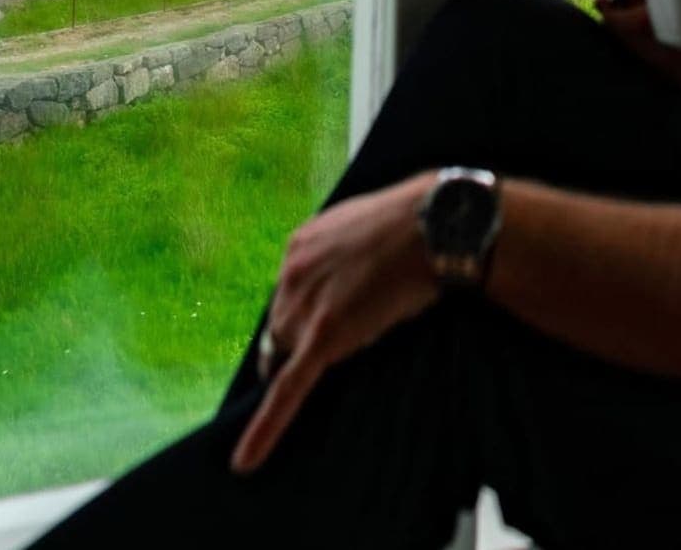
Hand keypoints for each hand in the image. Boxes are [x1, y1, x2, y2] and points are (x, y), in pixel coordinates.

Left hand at [231, 173, 440, 474]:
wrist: (435, 222)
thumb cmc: (415, 219)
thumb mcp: (367, 225)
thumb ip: (347, 250)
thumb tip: (356, 269)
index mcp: (301, 244)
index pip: (290, 290)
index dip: (304, 312)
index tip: (315, 324)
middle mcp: (291, 273)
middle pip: (282, 325)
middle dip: (301, 340)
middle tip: (337, 346)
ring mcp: (305, 305)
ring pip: (289, 353)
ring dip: (307, 361)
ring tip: (341, 362)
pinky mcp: (323, 337)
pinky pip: (288, 389)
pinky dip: (265, 428)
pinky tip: (246, 461)